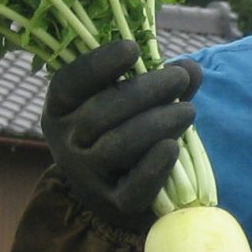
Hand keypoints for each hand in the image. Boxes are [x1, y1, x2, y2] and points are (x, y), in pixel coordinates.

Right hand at [41, 40, 201, 227]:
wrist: (118, 192)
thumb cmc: (125, 130)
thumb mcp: (131, 101)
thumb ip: (159, 82)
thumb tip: (190, 69)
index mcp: (61, 109)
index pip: (70, 83)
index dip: (98, 64)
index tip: (132, 48)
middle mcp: (66, 142)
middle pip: (99, 115)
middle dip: (144, 91)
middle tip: (178, 78)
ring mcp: (87, 176)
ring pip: (117, 147)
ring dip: (157, 124)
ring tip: (189, 111)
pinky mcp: (114, 204)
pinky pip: (133, 188)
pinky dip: (154, 167)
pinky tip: (173, 148)